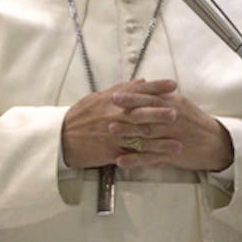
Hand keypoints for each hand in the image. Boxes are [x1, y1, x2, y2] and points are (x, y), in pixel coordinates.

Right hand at [61, 79, 182, 167]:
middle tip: (179, 113)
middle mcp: (114, 116)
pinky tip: (162, 161)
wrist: (62, 138)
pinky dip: (148, 159)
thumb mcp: (98, 98)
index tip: (173, 84)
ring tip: (179, 144)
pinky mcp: (112, 152)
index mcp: (112, 101)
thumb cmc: (81, 116)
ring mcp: (114, 135)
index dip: (157, 87)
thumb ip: (122, 89)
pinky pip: (133, 156)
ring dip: (161, 142)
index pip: (138, 91)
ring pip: (141, 138)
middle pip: (142, 114)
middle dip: (161, 113)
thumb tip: (142, 81)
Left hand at [106, 82, 232, 171]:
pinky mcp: (172, 155)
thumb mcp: (181, 104)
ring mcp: (172, 138)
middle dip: (127, 112)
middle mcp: (173, 119)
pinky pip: (151, 158)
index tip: (115, 95)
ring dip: (128, 133)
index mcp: (174, 105)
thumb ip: (161, 96)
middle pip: (147, 115)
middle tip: (108, 110)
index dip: (132, 97)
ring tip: (110, 131)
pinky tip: (120, 161)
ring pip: (147, 135)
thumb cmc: (195, 122)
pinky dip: (135, 160)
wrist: (217, 144)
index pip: (151, 98)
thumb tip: (141, 84)